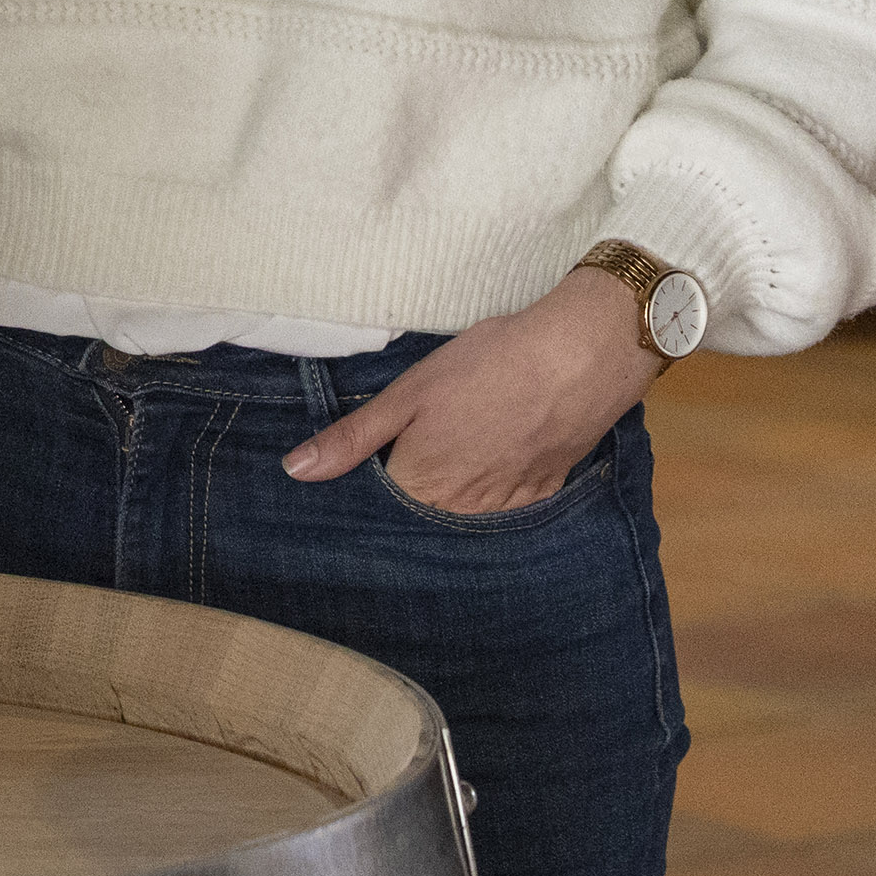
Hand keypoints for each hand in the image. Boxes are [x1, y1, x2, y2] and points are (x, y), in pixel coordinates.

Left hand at [281, 272, 661, 514]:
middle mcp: (463, 510)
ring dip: (450, 499)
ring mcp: (507, 506)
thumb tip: (296, 472)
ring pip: (463, 517)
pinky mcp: (542, 493)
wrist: (579, 358)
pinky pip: (505, 509)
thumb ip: (353, 439)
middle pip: (422, 517)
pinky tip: (489, 463)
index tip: (367, 468)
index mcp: (422, 485)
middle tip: (411, 455)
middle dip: (408, 497)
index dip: (368, 489)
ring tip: (450, 458)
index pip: (379, 509)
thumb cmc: (488, 366)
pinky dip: (491, 493)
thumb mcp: (409, 393)